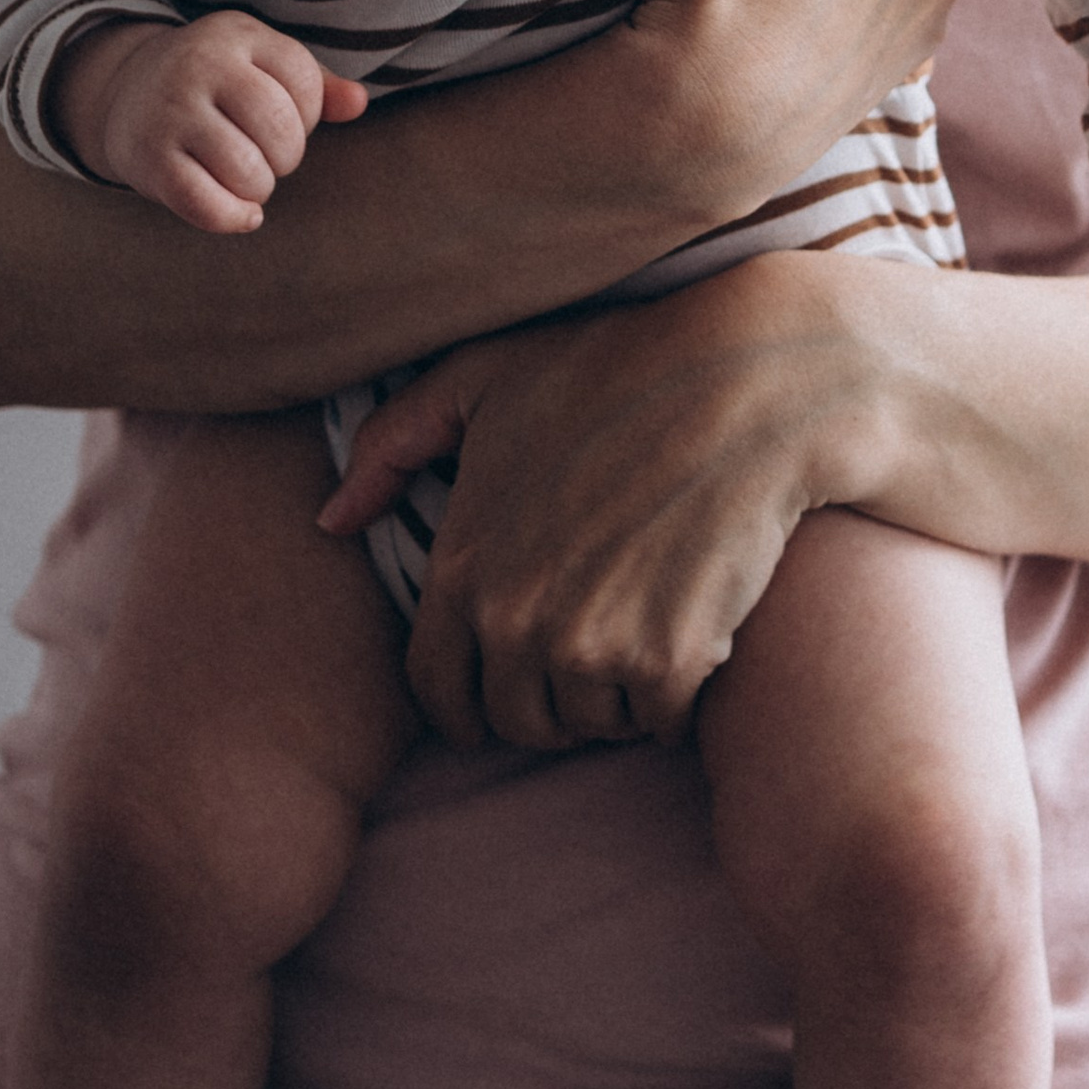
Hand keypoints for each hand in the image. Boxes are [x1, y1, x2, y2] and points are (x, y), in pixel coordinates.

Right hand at [59, 13, 367, 234]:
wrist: (123, 92)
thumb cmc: (216, 84)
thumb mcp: (262, 66)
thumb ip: (317, 85)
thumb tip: (359, 103)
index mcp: (236, 34)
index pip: (304, 81)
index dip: (308, 115)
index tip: (285, 121)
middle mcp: (199, 65)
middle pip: (279, 128)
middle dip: (286, 156)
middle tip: (267, 157)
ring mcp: (170, 112)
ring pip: (247, 171)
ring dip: (260, 188)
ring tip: (248, 178)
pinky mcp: (149, 160)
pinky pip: (207, 204)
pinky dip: (234, 218)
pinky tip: (242, 213)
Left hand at [320, 255, 891, 746]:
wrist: (754, 380)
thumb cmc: (618, 364)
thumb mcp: (485, 375)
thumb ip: (395, 443)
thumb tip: (334, 518)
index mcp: (461, 567)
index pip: (436, 688)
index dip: (468, 701)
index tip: (502, 694)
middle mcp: (514, 620)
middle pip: (516, 721)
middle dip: (548, 699)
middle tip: (592, 653)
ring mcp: (592, 646)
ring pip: (591, 724)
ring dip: (614, 697)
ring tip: (645, 632)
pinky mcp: (671, 661)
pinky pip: (658, 723)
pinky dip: (674, 699)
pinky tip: (692, 639)